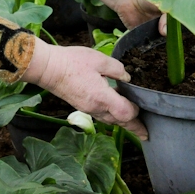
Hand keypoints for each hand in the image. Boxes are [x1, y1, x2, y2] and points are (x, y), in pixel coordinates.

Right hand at [22, 38, 147, 139]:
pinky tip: (115, 112)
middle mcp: (96, 108)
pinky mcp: (82, 106)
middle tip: (145, 134)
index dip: (136, 111)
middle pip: (119, 122)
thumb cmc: (72, 62)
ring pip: (110, 121)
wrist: (49, 69)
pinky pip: (101, 117)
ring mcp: (88, 109)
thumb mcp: (99, 59)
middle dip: (134, 127)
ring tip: (134, 125)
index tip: (141, 105)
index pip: (126, 113)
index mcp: (102, 97)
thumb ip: (117, 68)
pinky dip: (112, 117)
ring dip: (123, 123)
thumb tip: (126, 77)